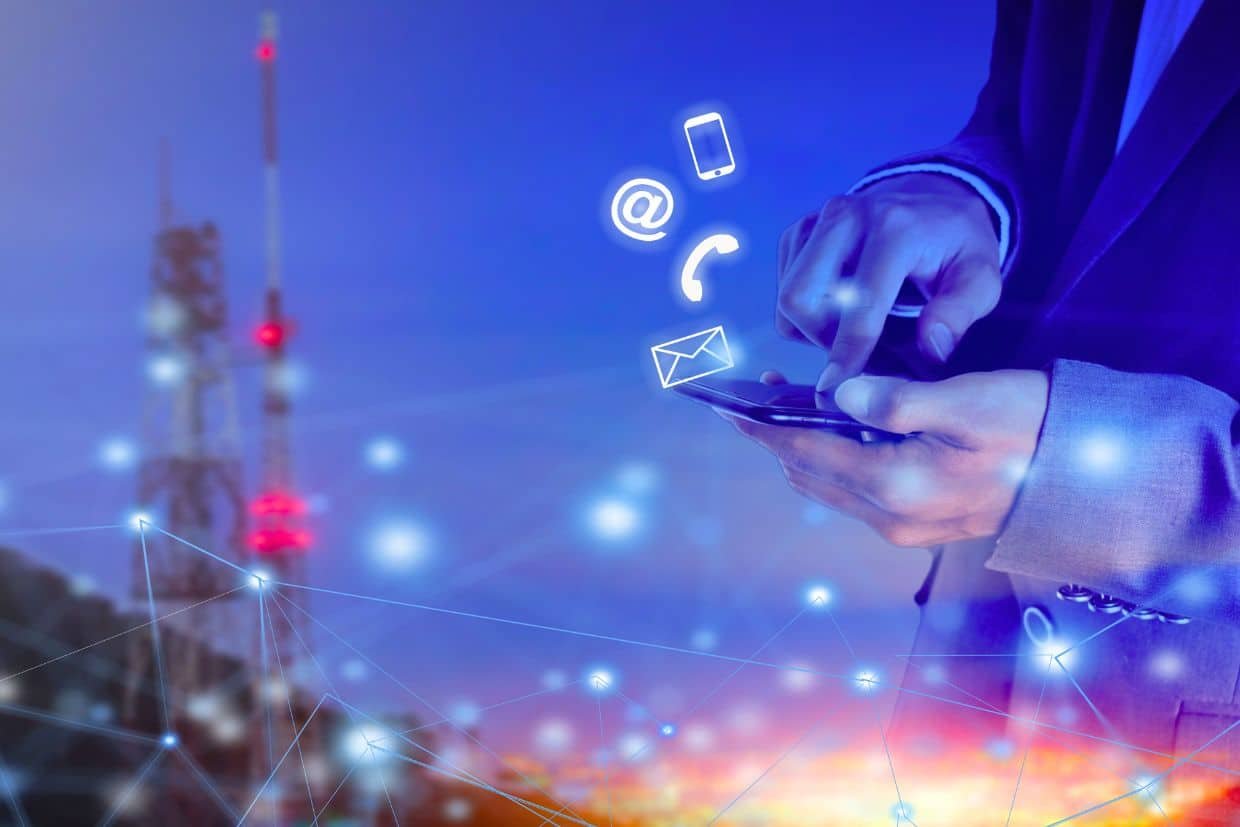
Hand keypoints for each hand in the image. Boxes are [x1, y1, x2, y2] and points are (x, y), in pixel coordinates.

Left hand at [728, 370, 1048, 546]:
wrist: (1087, 478)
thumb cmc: (1034, 428)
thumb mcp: (970, 401)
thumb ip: (897, 400)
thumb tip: (836, 396)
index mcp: (896, 484)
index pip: (805, 450)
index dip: (763, 424)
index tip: (729, 404)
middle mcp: (889, 515)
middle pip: (807, 471)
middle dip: (777, 433)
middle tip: (761, 392)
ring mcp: (902, 526)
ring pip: (826, 483)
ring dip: (802, 447)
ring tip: (790, 403)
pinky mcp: (916, 525)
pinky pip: (852, 492)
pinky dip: (831, 460)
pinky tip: (837, 429)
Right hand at [776, 173, 1002, 390]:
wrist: (933, 197)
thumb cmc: (956, 244)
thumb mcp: (980, 276)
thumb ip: (960, 312)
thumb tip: (931, 347)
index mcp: (894, 228)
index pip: (859, 303)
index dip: (847, 353)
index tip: (839, 387)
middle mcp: (847, 217)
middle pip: (800, 298)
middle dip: (821, 338)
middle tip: (854, 353)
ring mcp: (818, 221)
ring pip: (787, 295)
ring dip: (811, 328)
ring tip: (850, 332)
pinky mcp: (801, 230)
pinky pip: (784, 286)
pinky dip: (805, 311)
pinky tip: (837, 311)